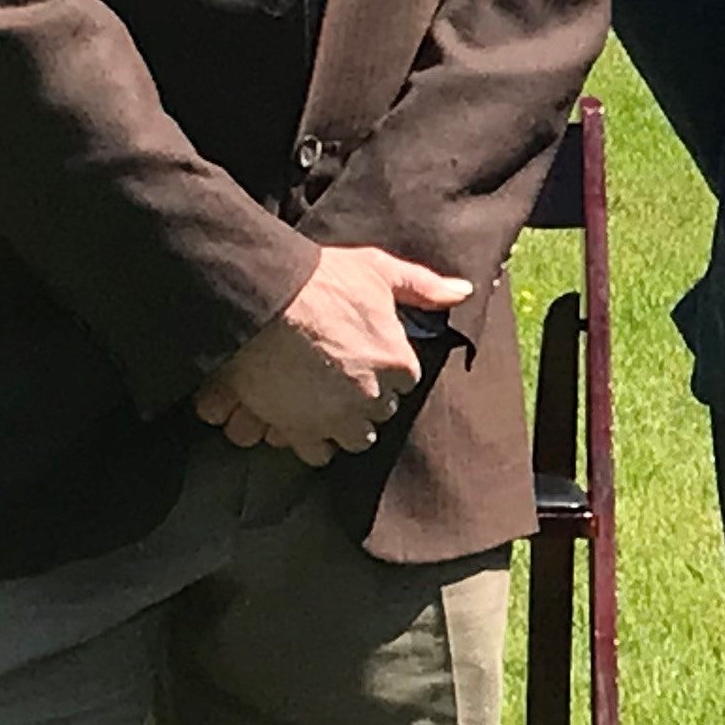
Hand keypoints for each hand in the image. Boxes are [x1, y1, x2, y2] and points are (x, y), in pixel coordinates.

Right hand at [198, 244, 473, 463]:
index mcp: (396, 362)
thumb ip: (422, 286)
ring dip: (347, 424)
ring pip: (356, 437)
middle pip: (381, 410)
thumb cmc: (320, 281)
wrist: (261, 299)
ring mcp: (335, 416)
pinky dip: (313, 442)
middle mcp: (370, 395)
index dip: (388, 369)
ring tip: (330, 406)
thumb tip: (463, 291)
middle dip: (368, 397)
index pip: (406, 380)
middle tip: (347, 379)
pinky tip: (306, 425)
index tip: (371, 357)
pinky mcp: (298, 429)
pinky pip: (316, 453)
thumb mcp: (377, 271)